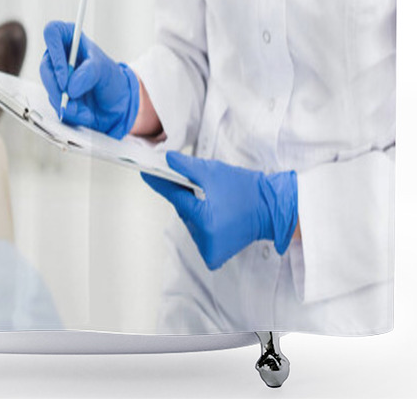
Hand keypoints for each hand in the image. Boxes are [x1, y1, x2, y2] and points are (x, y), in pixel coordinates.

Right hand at [40, 20, 139, 139]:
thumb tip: (70, 87)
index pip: (52, 32)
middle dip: (57, 86)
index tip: (65, 74)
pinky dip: (70, 112)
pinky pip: (56, 104)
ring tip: (84, 109)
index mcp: (71, 39)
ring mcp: (57, 77)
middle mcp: (60, 56)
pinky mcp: (57, 95)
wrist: (117, 104)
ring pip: (49, 88)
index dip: (55, 51)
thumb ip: (88, 74)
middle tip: (69, 97)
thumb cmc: (111, 78)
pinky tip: (84, 112)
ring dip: (66, 102)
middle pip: (45, 66)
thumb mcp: (104, 70)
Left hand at [142, 151, 297, 270]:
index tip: (146, 173)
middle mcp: (205, 239)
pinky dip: (202, 222)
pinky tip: (216, 214)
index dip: (159, 183)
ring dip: (195, 209)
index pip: (174, 197)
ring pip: (190, 221)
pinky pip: (198, 233)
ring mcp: (209, 250)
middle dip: (187, 196)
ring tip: (214, 200)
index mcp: (204, 219)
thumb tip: (166, 161)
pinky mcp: (214, 256)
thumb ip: (185, 166)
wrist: (270, 208)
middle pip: (182, 210)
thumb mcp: (213, 172)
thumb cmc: (246, 190)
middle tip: (201, 185)